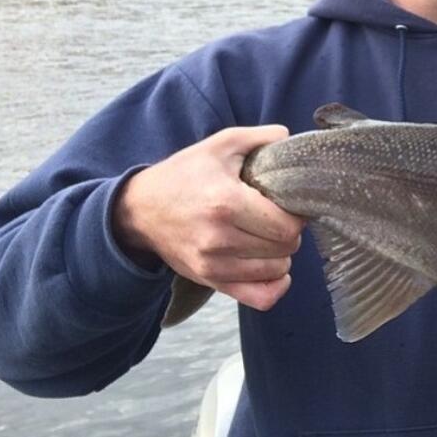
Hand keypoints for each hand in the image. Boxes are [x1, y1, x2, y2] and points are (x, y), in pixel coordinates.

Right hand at [113, 125, 304, 311]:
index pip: (287, 225)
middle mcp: (219, 238)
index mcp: (226, 203)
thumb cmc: (185, 175)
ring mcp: (213, 265)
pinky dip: (274, 286)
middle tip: (276, 218)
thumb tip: (291, 139)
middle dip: (289, 232)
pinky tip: (271, 267)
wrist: (139, 210)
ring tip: (267, 237)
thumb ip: (261, 138)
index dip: (297, 215)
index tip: (287, 204)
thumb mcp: (221, 145)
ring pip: (277, 271)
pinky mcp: (210, 281)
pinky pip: (259, 298)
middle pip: (286, 248)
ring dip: (281, 255)